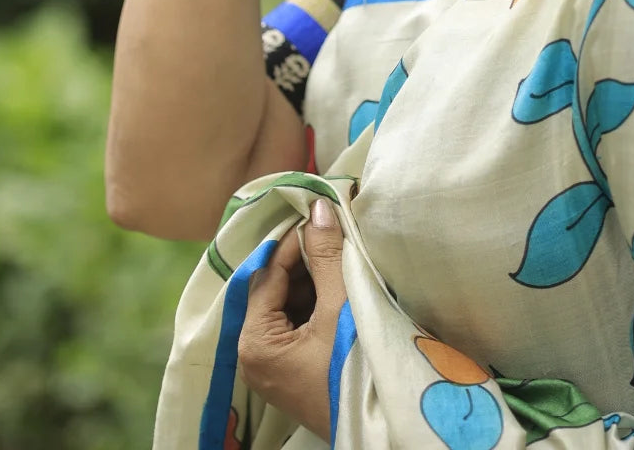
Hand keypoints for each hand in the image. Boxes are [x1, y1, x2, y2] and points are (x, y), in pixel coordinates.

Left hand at [239, 195, 347, 441]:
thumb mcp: (339, 306)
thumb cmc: (352, 367)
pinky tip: (339, 282)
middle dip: (305, 259)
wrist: (380, 426)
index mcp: (254, 341)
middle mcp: (253, 355)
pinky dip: (316, 301)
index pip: (269, 274)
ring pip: (288, 304)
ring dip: (313, 278)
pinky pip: (297, 323)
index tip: (321, 215)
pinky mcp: (293, 371)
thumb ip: (326, 255)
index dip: (295, 241)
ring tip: (340, 253)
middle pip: (275, 289)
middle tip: (333, 231)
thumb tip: (318, 207)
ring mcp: (273, 366)